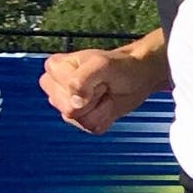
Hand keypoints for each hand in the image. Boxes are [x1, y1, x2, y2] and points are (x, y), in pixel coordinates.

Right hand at [39, 47, 154, 134]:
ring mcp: (67, 105)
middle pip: (69, 110)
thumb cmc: (119, 66)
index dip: (87, 86)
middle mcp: (56, 87)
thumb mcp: (102, 64)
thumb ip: (82, 79)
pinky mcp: (80, 119)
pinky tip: (106, 104)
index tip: (96, 76)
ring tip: (104, 93)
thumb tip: (73, 104)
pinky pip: (90, 128)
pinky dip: (104, 118)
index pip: (65, 91)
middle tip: (102, 85)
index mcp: (55, 68)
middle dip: (92, 100)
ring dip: (100, 109)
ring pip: (80, 121)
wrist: (137, 77)